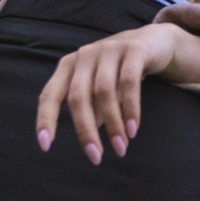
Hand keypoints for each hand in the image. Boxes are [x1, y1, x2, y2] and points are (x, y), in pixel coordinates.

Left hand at [37, 25, 187, 161]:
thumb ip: (90, 108)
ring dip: (112, 124)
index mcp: (68, 66)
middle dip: (85, 130)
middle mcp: (84, 55)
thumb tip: (89, 136)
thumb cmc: (119, 71)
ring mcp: (108, 49)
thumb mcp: (99, 89)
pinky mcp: (133, 49)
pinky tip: (132, 129)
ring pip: (104, 92)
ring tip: (120, 148)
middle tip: (95, 158)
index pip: (50, 94)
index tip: (45, 146)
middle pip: (78, 97)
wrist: (154, 42)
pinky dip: (130, 109)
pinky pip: (129, 82)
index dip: (45, 119)